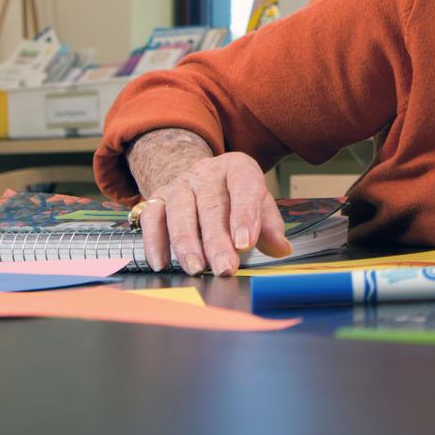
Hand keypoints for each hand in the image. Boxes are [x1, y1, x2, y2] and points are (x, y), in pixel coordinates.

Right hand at [132, 147, 289, 274]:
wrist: (201, 179)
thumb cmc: (236, 196)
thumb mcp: (258, 203)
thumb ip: (270, 225)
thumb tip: (282, 249)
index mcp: (238, 167)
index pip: (244, 186)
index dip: (245, 215)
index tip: (246, 243)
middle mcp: (207, 172)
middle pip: (212, 206)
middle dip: (218, 241)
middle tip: (225, 268)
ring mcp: (180, 183)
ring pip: (180, 212)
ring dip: (187, 244)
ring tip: (196, 268)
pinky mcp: (157, 197)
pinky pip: (152, 218)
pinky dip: (155, 241)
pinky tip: (161, 263)